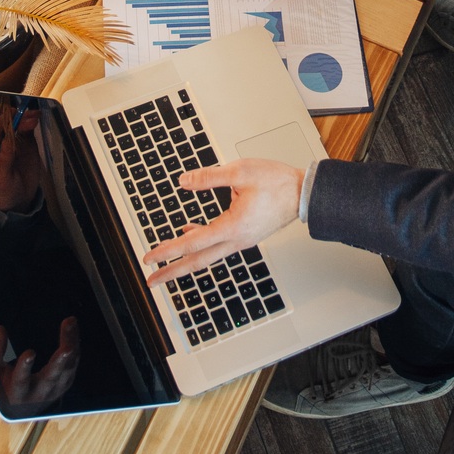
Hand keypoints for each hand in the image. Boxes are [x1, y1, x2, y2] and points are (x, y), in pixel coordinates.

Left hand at [0, 104, 40, 210]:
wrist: (18, 200)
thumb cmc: (3, 190)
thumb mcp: (2, 177)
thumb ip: (5, 158)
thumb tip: (8, 138)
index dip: (2, 121)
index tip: (11, 115)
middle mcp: (1, 142)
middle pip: (7, 125)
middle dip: (16, 118)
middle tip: (27, 115)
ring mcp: (15, 142)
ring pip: (19, 125)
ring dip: (25, 118)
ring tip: (34, 115)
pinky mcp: (27, 145)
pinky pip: (28, 131)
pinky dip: (32, 124)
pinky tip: (36, 118)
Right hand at [0, 317, 79, 408]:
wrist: (23, 409)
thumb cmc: (5, 385)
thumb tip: (0, 330)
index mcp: (17, 393)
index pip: (20, 381)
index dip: (25, 368)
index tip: (29, 353)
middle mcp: (38, 394)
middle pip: (51, 378)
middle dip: (59, 362)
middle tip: (66, 347)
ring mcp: (54, 390)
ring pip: (67, 369)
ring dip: (70, 346)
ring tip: (70, 323)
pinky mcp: (65, 384)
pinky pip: (73, 364)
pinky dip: (75, 346)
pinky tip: (73, 330)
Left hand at [142, 159, 303, 284]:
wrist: (304, 194)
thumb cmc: (278, 183)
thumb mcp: (241, 172)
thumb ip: (209, 177)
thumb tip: (185, 181)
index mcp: (233, 227)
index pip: (192, 243)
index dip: (167, 251)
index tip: (149, 258)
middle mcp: (236, 240)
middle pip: (198, 262)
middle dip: (172, 272)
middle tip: (152, 281)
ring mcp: (242, 240)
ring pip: (207, 256)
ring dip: (185, 260)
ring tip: (166, 262)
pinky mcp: (246, 235)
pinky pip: (218, 245)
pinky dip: (201, 243)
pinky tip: (190, 231)